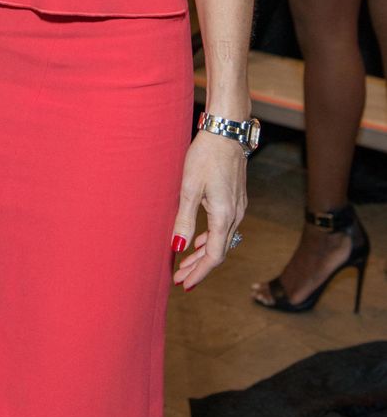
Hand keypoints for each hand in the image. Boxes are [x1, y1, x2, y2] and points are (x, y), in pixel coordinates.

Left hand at [170, 131, 246, 290]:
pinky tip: (199, 240)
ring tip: (186, 264)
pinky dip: (210, 239)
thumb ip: (184, 219)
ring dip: (203, 253)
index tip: (184, 284)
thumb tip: (178, 247)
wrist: (226, 131)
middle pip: (219, 251)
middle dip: (199, 267)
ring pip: (222, 240)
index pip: (214, 256)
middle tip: (180, 279)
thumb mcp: (189, 188)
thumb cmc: (205, 156)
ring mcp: (238, 207)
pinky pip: (224, 228)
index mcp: (224, 216)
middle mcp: (236, 215)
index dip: (199, 272)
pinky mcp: (235, 199)